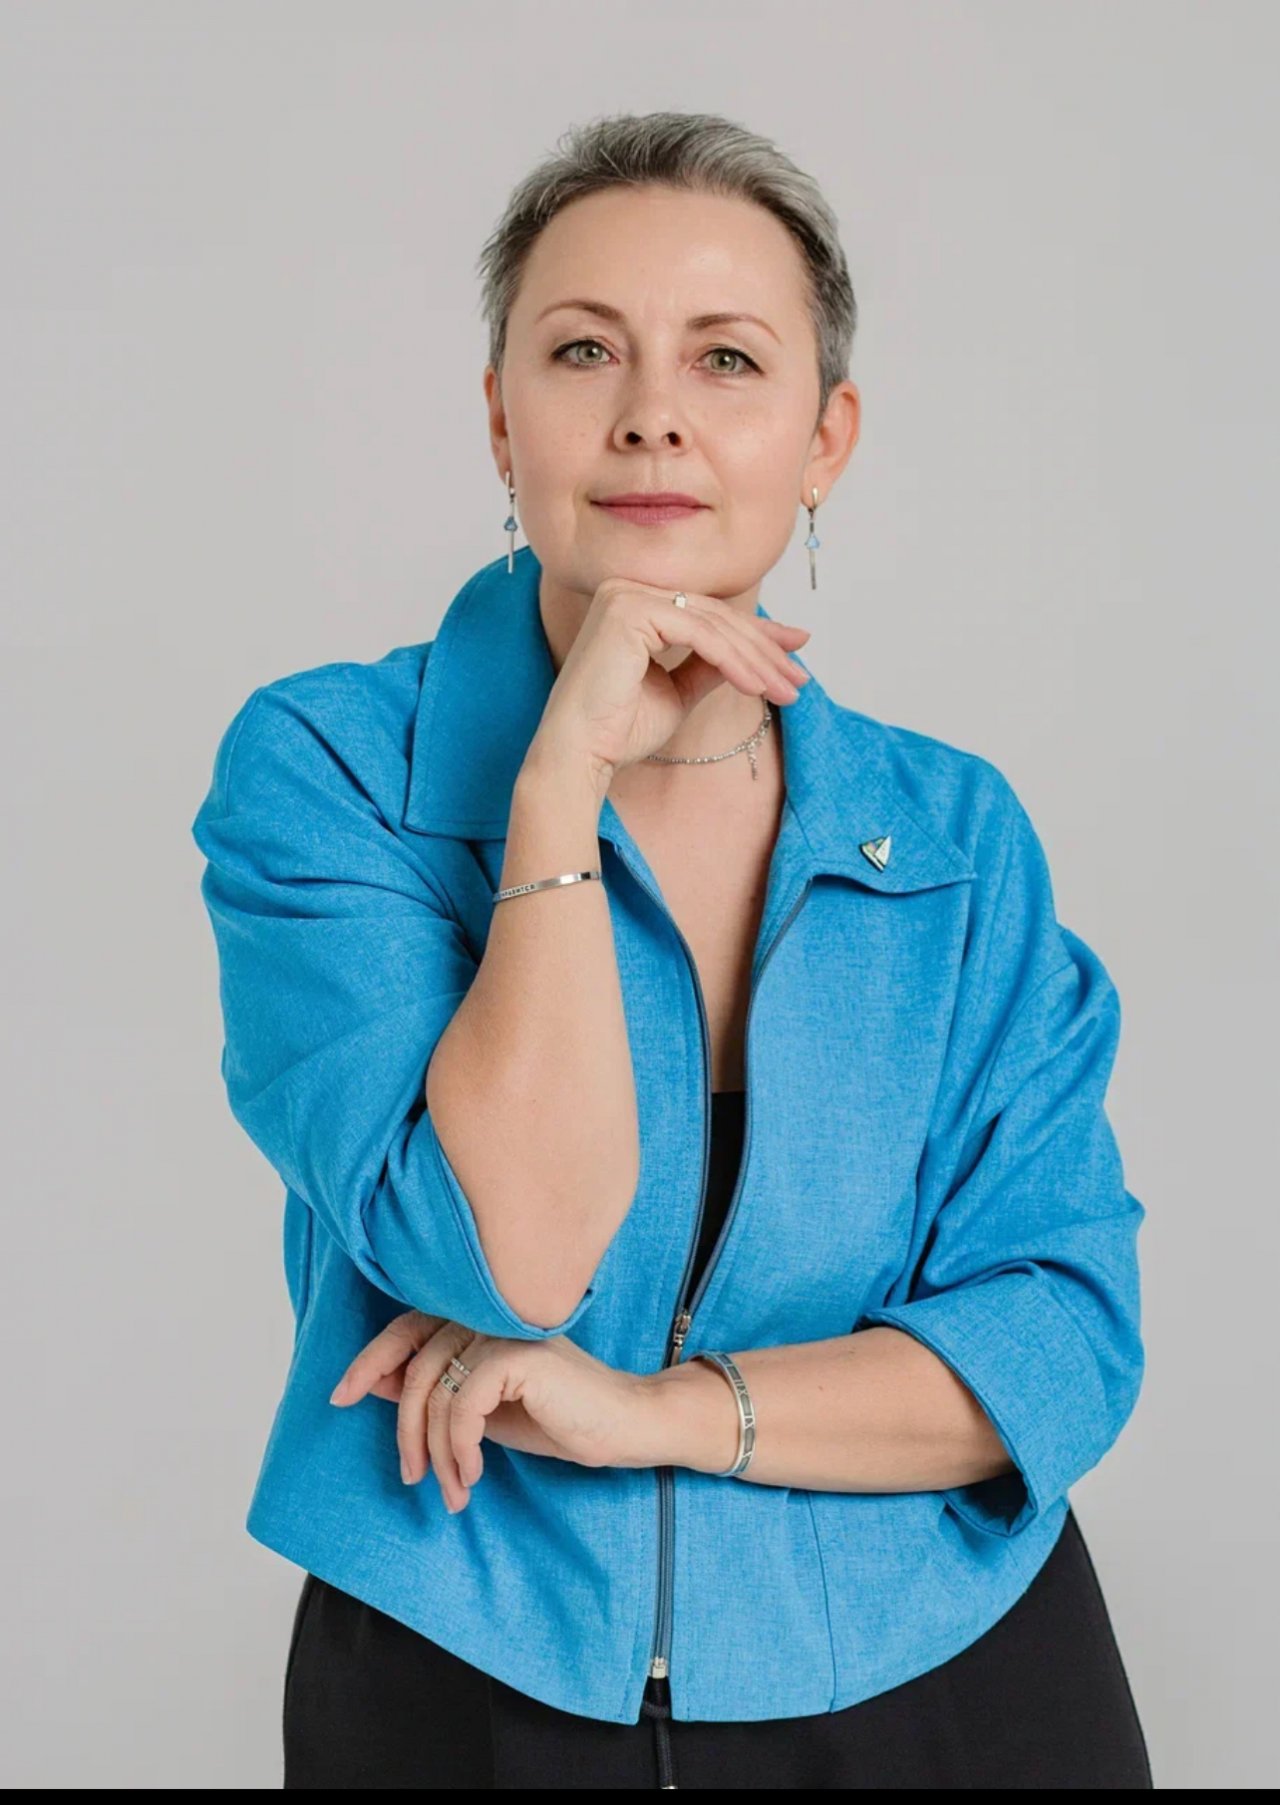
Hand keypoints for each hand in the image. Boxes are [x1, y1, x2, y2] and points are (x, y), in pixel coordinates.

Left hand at [328, 1310, 657, 1512]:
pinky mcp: (520, 1356)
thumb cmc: (558, 1418)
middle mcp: (487, 1316)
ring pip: (436, 1389)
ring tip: (454, 1490)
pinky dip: (461, 1446)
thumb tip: (375, 1384)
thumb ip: (437, 1393)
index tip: (340, 1397)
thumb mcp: (482, 1412)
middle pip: (416, 1365)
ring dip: (437, 1451)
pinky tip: (474, 1474)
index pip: (407, 1329)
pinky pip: (464, 1404)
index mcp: (476, 1320)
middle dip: (404, 1428)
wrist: (624, 1426)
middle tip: (412, 1477)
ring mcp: (505, 1331)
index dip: (370, 1360)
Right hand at [529, 578, 812, 792]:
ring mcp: (625, 595)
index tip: (796, 654)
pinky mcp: (629, 611)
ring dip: (757, 660)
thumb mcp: (679, 691)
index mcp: (634, 604)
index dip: (757, 635)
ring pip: (713, 624)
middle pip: (715, 616)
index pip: (708, 614)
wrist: (580, 755)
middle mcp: (626, 590)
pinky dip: (734, 661)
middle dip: (765, 650)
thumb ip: (711, 665)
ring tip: (787, 691)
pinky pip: (699, 634)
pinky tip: (758, 688)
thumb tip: (755, 654)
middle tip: (800, 679)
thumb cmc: (618, 730)